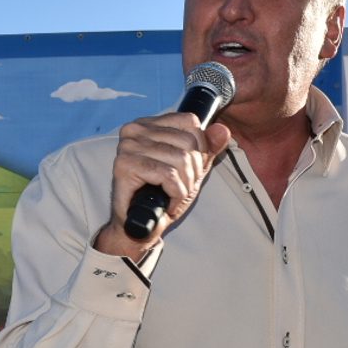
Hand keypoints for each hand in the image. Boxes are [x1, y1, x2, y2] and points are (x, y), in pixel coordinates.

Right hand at [93, 110, 233, 256]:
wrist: (139, 225)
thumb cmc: (161, 196)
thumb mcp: (191, 169)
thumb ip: (208, 148)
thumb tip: (222, 129)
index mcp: (148, 124)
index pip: (190, 122)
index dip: (200, 149)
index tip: (190, 171)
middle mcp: (135, 130)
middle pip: (188, 142)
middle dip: (193, 172)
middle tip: (182, 188)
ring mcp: (128, 147)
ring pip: (180, 159)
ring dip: (185, 186)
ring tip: (175, 196)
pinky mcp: (125, 166)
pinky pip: (168, 175)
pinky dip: (175, 193)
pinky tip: (168, 202)